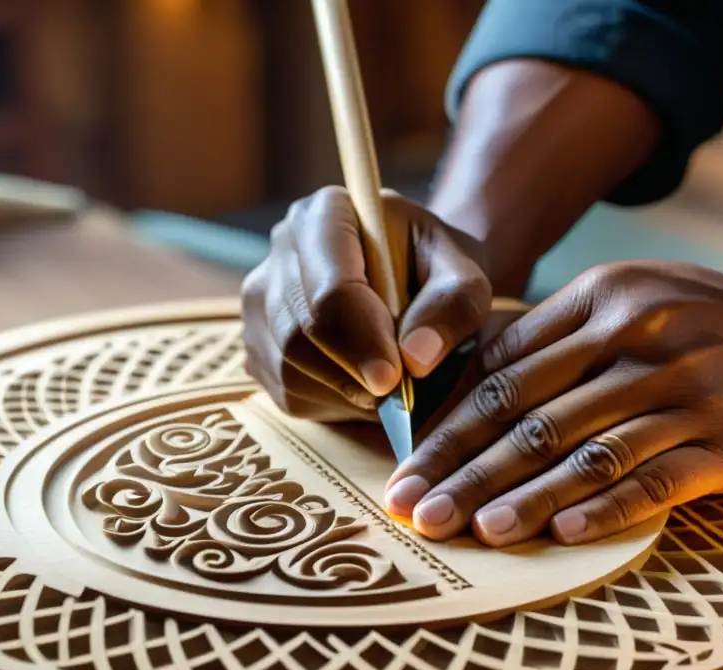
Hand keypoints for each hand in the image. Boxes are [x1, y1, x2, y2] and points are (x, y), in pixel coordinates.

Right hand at [241, 186, 490, 421]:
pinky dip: (328, 403)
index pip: (330, 288)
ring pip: (287, 365)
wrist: (414, 278)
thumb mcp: (465, 274)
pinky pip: (284, 390)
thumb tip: (417, 358)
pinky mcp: (257, 342)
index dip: (360, 340)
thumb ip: (454, 305)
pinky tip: (362, 390)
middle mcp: (282, 247)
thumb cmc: (437, 269)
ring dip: (343, 392)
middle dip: (353, 374)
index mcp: (328, 213)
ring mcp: (262, 297)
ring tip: (388, 389)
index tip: (394, 378)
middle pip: (301, 331)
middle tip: (398, 396)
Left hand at [384, 261, 722, 546]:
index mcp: (600, 300)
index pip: (502, 370)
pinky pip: (655, 479)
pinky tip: (565, 534)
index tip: (410, 467)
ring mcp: (684, 390)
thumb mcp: (631, 299)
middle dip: (464, 468)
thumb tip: (466, 392)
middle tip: (416, 511)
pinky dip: (606, 508)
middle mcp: (637, 339)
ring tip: (475, 531)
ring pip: (585, 451)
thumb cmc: (705, 323)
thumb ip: (554, 340)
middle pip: (529, 415)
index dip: (448, 425)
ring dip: (525, 496)